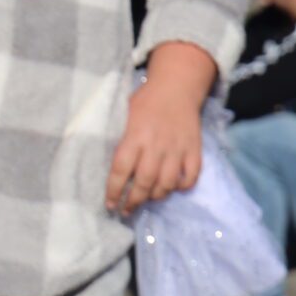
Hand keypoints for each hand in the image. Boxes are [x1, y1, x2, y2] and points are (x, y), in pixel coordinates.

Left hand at [108, 44, 214, 214]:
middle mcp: (156, 145)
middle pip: (145, 182)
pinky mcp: (194, 148)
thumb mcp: (123, 114)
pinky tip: (173, 187)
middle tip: (126, 210)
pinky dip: (182, 186)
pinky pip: (191, 175)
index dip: (114, 191)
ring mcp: (177, 148)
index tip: (109, 203)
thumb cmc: (145, 101)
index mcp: (135, 136)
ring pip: (167, 183)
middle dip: (133, 201)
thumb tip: (102, 164)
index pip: (121, 170)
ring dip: (156, 196)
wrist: (177, 85)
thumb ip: (117, 138)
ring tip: (148, 199)